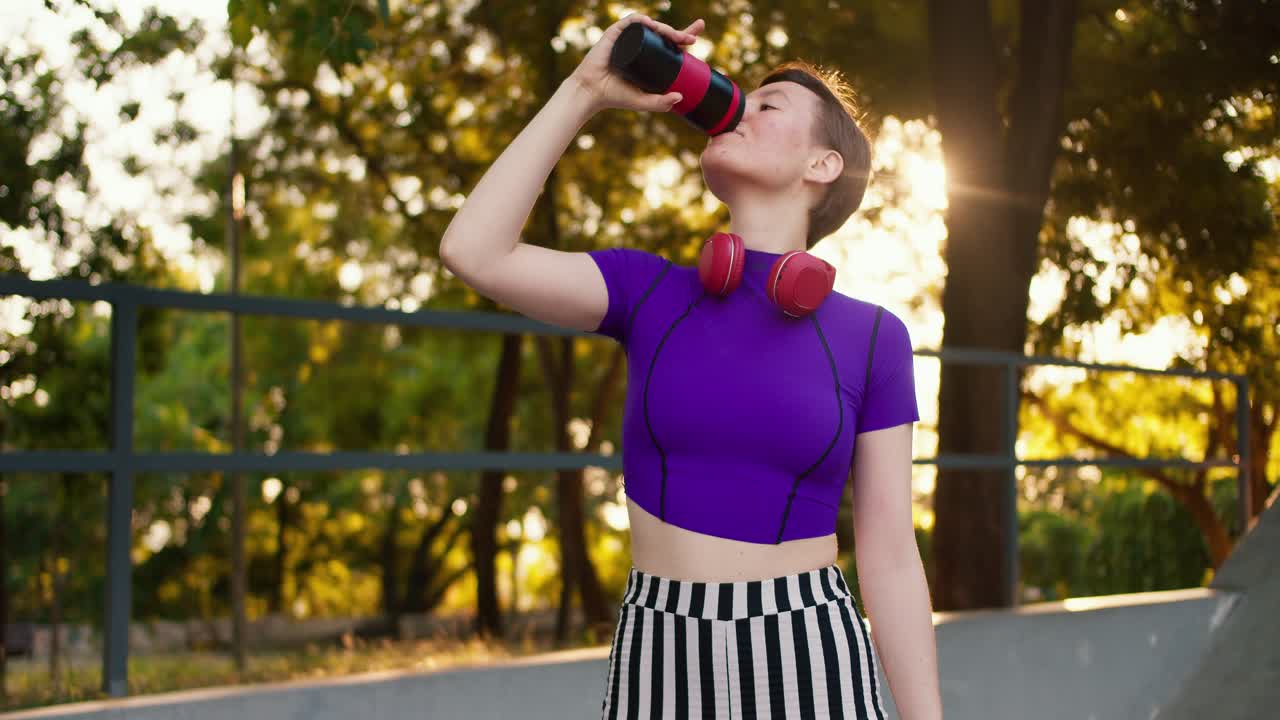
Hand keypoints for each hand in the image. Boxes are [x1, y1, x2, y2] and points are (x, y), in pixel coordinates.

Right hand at [569, 13, 704, 115]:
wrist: (592, 92)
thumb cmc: (616, 96)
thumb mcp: (643, 102)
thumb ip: (661, 103)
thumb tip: (681, 97)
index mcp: (647, 58)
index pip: (669, 45)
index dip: (683, 38)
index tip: (696, 38)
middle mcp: (639, 45)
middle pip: (663, 33)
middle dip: (681, 31)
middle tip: (693, 36)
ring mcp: (628, 39)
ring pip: (651, 27)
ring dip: (666, 28)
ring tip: (677, 37)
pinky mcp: (615, 34)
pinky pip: (631, 22)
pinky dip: (641, 20)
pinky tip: (651, 24)